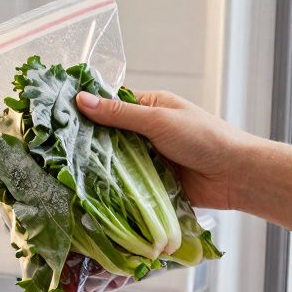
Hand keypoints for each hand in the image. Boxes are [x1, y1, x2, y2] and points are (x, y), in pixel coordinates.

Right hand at [75, 90, 259, 210]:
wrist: (236, 176)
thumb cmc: (204, 138)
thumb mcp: (158, 121)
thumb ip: (119, 114)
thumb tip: (81, 100)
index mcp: (151, 108)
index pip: (111, 105)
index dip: (88, 110)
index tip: (58, 118)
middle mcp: (147, 133)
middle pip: (110, 137)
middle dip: (90, 144)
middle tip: (56, 150)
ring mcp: (149, 160)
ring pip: (116, 163)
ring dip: (101, 169)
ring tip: (66, 172)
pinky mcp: (152, 185)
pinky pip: (128, 186)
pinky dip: (115, 188)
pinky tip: (90, 192)